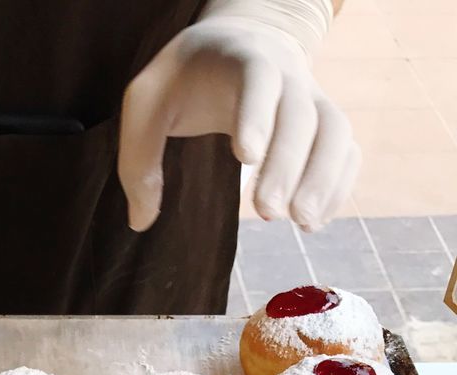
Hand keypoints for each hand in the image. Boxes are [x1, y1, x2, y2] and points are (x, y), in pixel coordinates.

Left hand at [119, 16, 358, 233]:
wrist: (238, 43)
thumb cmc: (184, 79)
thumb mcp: (145, 104)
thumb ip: (139, 159)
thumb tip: (141, 220)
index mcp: (241, 58)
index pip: (258, 77)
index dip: (256, 113)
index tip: (245, 157)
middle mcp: (287, 74)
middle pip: (301, 113)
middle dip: (288, 163)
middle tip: (266, 211)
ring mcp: (312, 98)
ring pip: (334, 131)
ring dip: (324, 178)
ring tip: (302, 223)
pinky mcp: (323, 124)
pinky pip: (345, 150)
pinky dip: (338, 184)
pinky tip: (314, 222)